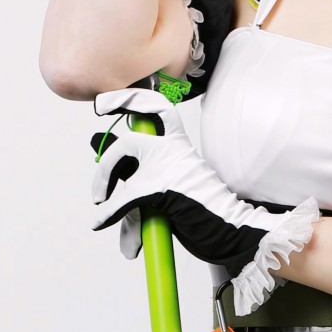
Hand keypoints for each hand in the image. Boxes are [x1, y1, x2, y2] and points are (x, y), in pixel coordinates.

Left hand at [91, 88, 319, 312]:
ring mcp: (169, 168)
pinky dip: (110, 212)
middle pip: (131, 141)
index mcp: (181, 147)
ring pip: (125, 169)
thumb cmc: (207, 213)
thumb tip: (118, 180)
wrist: (234, 230)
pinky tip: (100, 222)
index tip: (105, 101)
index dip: (132, 101)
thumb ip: (148, 175)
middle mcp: (175, 152)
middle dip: (108, 161)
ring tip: (101, 207)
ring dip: (106, 188)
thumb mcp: (174, 186)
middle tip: (97, 183)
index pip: (158, 110)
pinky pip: (126, 198)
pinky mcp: (162, 188)